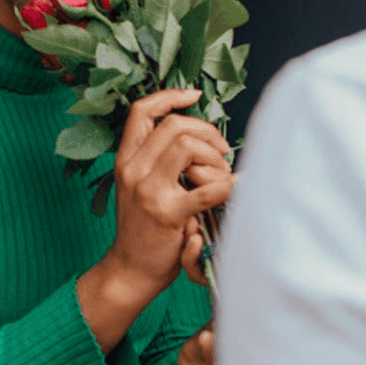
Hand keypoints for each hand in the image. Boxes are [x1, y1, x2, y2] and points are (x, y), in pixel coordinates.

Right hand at [109, 88, 234, 302]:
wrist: (131, 269)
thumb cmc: (144, 227)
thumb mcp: (139, 186)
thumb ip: (158, 160)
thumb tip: (196, 134)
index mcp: (126, 160)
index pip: (142, 111)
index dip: (170, 96)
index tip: (194, 95)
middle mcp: (133, 170)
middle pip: (174, 126)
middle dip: (207, 132)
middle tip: (221, 151)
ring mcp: (149, 191)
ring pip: (189, 146)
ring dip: (215, 157)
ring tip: (221, 175)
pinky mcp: (169, 213)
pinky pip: (209, 188)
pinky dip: (231, 185)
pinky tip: (239, 186)